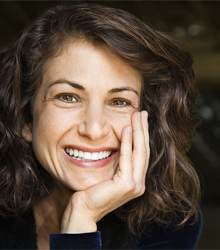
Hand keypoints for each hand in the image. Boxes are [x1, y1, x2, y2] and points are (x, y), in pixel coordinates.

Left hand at [61, 111, 149, 232]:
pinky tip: (126, 129)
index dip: (142, 135)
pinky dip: (127, 143)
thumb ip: (118, 161)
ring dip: (138, 132)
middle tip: (142, 112)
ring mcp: (135, 186)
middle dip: (143, 129)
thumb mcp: (108, 172)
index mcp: (135, 180)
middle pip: (144, 150)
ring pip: (139, 152)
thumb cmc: (92, 191)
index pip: (141, 153)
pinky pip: (127, 158)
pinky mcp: (126, 185)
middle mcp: (139, 183)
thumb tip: (121, 141)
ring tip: (137, 115)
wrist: (83, 210)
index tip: (141, 119)